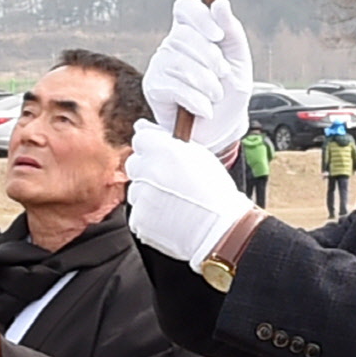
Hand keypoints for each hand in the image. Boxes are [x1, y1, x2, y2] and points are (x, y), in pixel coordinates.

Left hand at [126, 123, 253, 269]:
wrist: (221, 230)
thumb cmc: (215, 192)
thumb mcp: (199, 156)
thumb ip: (166, 139)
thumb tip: (140, 125)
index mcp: (165, 150)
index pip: (141, 139)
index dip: (153, 149)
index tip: (164, 159)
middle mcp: (149, 171)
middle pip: (135, 164)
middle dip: (148, 171)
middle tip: (171, 183)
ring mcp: (141, 196)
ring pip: (136, 190)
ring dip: (149, 194)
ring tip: (174, 203)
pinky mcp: (139, 219)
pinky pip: (139, 212)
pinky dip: (150, 215)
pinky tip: (170, 215)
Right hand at [144, 0, 254, 155]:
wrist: (220, 130)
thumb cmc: (229, 94)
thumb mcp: (239, 62)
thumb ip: (232, 32)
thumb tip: (220, 3)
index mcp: (193, 32)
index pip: (185, 7)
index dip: (199, 17)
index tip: (218, 36)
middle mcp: (172, 45)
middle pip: (184, 36)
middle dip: (211, 59)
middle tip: (223, 75)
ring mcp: (160, 65)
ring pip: (180, 63)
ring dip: (207, 83)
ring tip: (216, 96)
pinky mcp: (153, 87)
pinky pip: (174, 86)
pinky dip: (196, 100)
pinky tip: (205, 109)